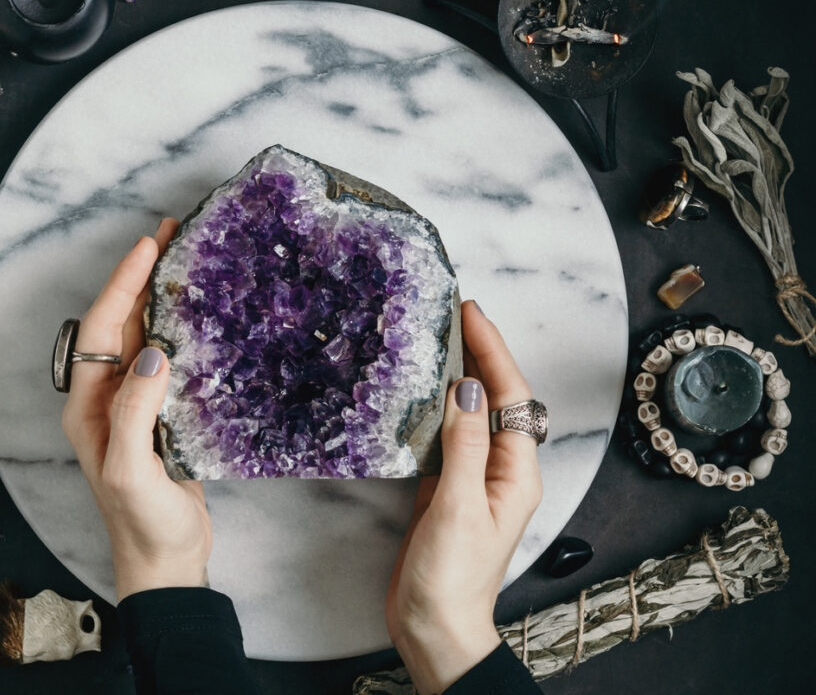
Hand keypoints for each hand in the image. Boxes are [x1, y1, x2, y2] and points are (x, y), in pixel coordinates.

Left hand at [61, 218, 212, 600]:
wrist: (165, 558)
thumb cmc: (142, 521)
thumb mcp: (131, 468)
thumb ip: (136, 410)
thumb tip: (153, 352)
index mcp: (88, 404)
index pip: (100, 328)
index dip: (123, 284)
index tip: (148, 246)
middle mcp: (106, 397)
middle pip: (118, 323)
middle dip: (139, 277)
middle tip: (168, 235)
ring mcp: (133, 403)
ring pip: (142, 335)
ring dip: (158, 297)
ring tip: (182, 260)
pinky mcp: (161, 413)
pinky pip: (166, 359)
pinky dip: (178, 328)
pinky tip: (198, 315)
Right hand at [385, 300, 542, 693]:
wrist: (434, 626)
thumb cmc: (452, 577)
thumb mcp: (460, 507)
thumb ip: (466, 446)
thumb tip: (468, 388)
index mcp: (517, 472)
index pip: (511, 396)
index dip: (493, 351)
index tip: (471, 315)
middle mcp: (502, 468)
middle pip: (497, 397)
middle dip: (481, 352)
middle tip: (456, 312)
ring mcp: (475, 476)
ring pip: (472, 411)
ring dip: (461, 373)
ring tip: (441, 338)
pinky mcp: (449, 485)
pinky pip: (449, 433)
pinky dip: (438, 405)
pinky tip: (423, 389)